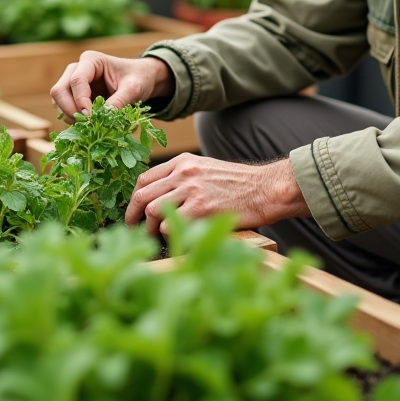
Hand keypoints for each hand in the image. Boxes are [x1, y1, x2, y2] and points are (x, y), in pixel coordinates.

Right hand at [50, 52, 173, 122]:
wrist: (141, 79)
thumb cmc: (138, 78)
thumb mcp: (134, 88)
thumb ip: (119, 101)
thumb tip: (103, 118)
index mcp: (91, 60)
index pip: (77, 80)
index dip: (80, 100)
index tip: (90, 117)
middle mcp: (76, 69)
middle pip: (60, 91)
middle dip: (70, 110)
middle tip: (86, 125)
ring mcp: (72, 83)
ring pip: (58, 101)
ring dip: (69, 116)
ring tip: (88, 126)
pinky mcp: (73, 96)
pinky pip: (64, 108)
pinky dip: (72, 119)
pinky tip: (87, 125)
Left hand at [125, 154, 310, 236]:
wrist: (265, 189)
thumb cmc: (239, 184)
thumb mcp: (206, 169)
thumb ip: (183, 178)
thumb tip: (160, 197)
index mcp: (183, 162)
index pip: (144, 178)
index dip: (134, 199)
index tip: (135, 213)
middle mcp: (184, 172)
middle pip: (143, 195)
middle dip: (134, 216)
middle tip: (136, 231)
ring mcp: (192, 190)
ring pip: (153, 211)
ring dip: (151, 229)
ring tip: (158, 239)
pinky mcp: (201, 208)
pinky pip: (171, 224)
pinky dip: (170, 234)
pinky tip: (178, 238)